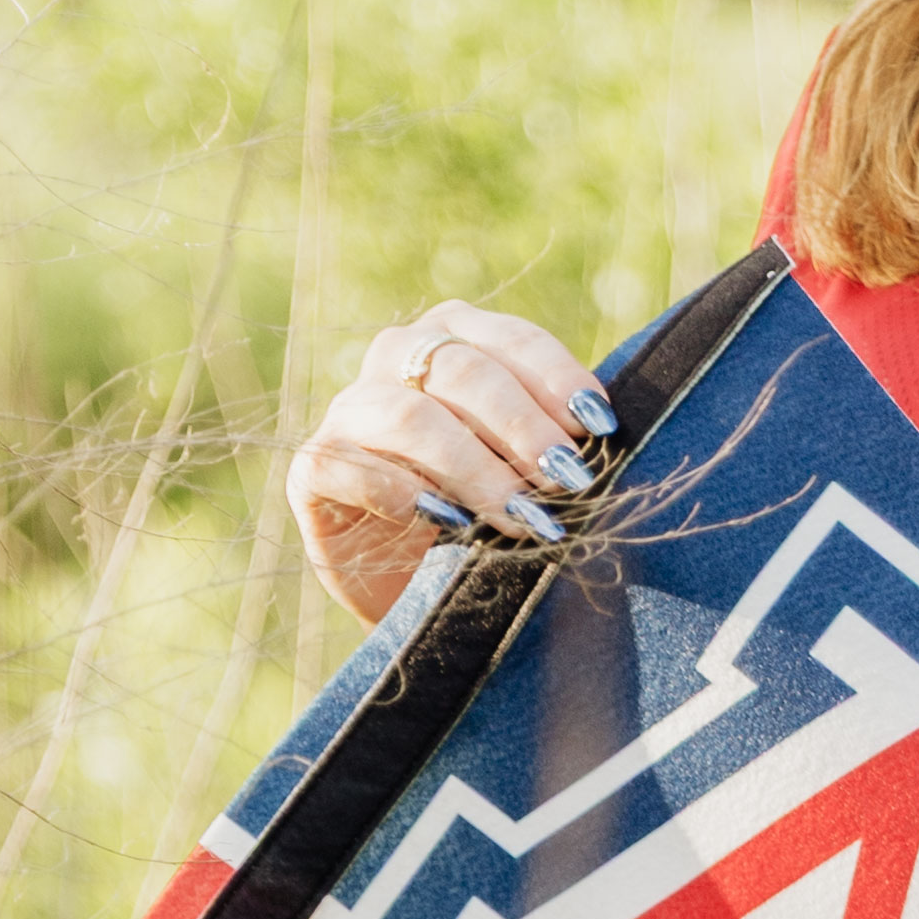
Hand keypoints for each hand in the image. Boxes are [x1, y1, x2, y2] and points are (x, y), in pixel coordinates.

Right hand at [286, 296, 614, 623]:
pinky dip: (405, 493)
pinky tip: (450, 522)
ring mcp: (351, 409)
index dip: (557, 378)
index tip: (599, 426)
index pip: (511, 340)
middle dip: (521, 426)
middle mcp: (397, 357)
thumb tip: (604, 436)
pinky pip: (351, 466)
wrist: (411, 582)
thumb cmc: (482, 509)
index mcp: (456, 336)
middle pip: (462, 371)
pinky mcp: (315, 466)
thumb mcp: (524, 466)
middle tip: (568, 479)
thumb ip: (552, 437)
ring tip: (523, 516)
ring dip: (475, 467)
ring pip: (410, 416)